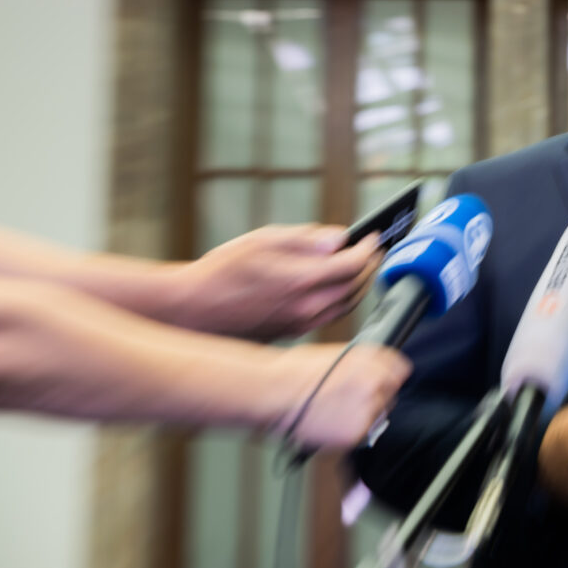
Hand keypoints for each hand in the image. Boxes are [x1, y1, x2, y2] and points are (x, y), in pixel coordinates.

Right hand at [178, 225, 379, 338]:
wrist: (192, 311)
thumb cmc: (221, 271)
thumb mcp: (262, 241)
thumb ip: (305, 239)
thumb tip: (339, 238)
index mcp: (301, 280)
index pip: (353, 265)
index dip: (368, 248)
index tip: (374, 235)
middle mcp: (306, 306)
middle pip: (356, 286)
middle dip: (370, 265)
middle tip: (374, 248)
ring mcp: (301, 323)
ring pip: (347, 304)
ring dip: (361, 284)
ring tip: (363, 264)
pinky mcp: (294, 332)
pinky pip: (332, 315)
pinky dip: (344, 298)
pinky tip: (340, 285)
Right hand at [265, 343, 410, 449]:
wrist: (273, 392)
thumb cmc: (292, 372)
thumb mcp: (332, 354)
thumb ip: (357, 363)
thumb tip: (368, 369)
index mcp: (370, 358)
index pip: (399, 368)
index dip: (389, 376)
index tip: (384, 382)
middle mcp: (375, 381)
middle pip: (390, 393)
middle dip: (374, 397)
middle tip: (349, 401)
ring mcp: (368, 407)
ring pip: (376, 415)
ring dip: (362, 416)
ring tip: (332, 413)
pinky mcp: (357, 432)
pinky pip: (360, 435)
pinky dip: (347, 433)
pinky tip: (328, 425)